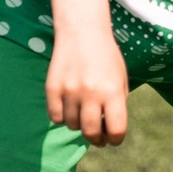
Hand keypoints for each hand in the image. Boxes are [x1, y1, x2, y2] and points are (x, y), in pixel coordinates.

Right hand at [45, 23, 130, 145]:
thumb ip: (118, 106)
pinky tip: (69, 106)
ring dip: (79, 124)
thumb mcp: (121, 80)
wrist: (82, 32)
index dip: (116, 139)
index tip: (113, 138)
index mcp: (113, 91)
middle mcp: (91, 93)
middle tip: (97, 137)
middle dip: (96, 139)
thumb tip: (109, 133)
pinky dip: (62, 116)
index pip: (116, 130)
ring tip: (83, 111)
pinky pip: (55, 117)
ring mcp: (69, 91)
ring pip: (72, 126)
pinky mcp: (52, 88)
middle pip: (91, 133)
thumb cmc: (106, 59)